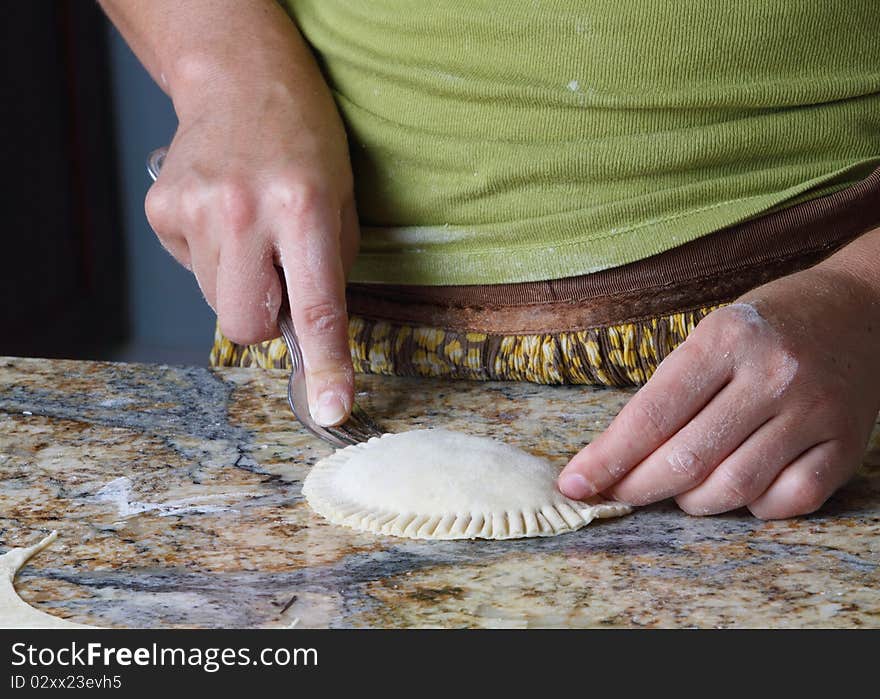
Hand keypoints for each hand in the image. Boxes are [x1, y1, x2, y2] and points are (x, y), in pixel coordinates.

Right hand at [144, 55, 357, 426]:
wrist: (239, 79)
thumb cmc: (303, 139)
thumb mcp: (342, 200)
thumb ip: (330, 269)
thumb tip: (311, 333)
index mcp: (304, 208)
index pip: (317, 308)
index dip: (327, 366)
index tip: (331, 409)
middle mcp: (244, 211)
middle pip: (245, 325)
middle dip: (264, 321)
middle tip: (277, 276)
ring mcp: (195, 210)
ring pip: (217, 302)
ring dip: (239, 282)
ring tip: (250, 229)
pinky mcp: (161, 211)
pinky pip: (191, 270)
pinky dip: (211, 257)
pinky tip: (223, 217)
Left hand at [558, 255, 879, 518]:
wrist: (857, 308)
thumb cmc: (763, 326)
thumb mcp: (709, 336)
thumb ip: (669, 394)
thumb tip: (614, 459)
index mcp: (724, 340)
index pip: (651, 416)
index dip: (607, 459)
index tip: (575, 484)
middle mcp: (772, 375)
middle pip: (687, 459)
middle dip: (639, 489)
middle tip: (619, 496)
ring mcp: (814, 411)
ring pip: (734, 488)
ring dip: (693, 502)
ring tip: (681, 490)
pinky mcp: (847, 442)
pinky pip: (789, 500)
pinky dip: (753, 507)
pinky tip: (741, 490)